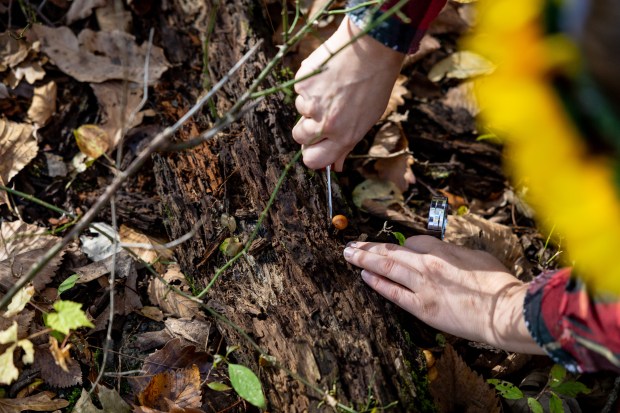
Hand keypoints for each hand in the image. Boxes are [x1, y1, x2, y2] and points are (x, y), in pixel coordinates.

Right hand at [292, 16, 404, 170]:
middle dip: (307, 128)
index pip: (313, 160)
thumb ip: (347, 144)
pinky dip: (310, 85)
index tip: (315, 147)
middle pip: (300, 137)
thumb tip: (336, 167)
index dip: (312, 155)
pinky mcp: (302, 83)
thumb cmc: (374, 84)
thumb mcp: (367, 120)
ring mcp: (311, 103)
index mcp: (343, 136)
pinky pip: (300, 90)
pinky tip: (328, 75)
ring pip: (300, 111)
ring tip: (332, 88)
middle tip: (321, 113)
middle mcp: (324, 123)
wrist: (372, 47)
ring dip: (310, 103)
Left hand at [343, 236, 543, 353]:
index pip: (413, 241)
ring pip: (386, 268)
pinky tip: (364, 276)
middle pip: (390, 251)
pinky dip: (377, 283)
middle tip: (351, 244)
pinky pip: (393, 292)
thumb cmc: (497, 283)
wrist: (504, 311)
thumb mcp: (476, 256)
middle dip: (368, 247)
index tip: (392, 246)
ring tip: (349, 255)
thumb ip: (454, 253)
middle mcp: (427, 264)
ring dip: (364, 260)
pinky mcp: (422, 308)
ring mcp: (422, 286)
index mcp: (442, 249)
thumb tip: (444, 254)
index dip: (401, 244)